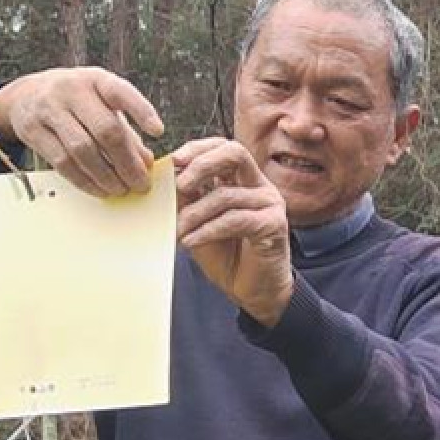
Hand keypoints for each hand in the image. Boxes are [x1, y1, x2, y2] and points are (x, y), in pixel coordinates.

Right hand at [0, 66, 165, 196]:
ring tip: (122, 190)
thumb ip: (126, 130)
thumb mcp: (102, 103)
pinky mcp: (32, 130)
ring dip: (106, 176)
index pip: (121, 92)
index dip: (141, 111)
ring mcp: (49, 109)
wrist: (26, 95)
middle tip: (141, 183)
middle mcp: (71, 90)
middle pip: (105, 129)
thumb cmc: (76, 101)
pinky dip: (84, 180)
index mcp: (96, 79)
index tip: (159, 131)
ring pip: (82, 149)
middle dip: (127, 162)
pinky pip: (62, 162)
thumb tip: (146, 163)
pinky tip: (99, 189)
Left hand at [173, 138, 293, 325]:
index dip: (198, 148)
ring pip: (226, 195)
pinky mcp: (274, 225)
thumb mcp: (199, 221)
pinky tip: (191, 241)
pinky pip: (234, 220)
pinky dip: (207, 230)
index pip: (223, 147)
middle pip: (234, 153)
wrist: (253, 292)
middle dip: (201, 165)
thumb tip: (165, 176)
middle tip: (179, 185)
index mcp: (243, 179)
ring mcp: (270, 204)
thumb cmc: (228, 256)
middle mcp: (260, 186)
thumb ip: (188, 198)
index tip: (173, 160)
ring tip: (178, 231)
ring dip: (194, 214)